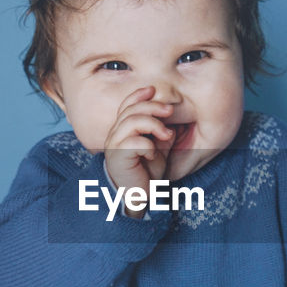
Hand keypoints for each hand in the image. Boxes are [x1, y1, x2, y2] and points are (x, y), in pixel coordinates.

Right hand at [104, 86, 173, 211]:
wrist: (139, 196)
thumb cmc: (147, 172)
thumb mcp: (159, 148)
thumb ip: (162, 133)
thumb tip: (172, 118)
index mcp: (123, 130)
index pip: (126, 105)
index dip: (138, 95)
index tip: (152, 90)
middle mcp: (115, 135)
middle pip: (131, 110)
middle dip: (152, 106)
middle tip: (169, 110)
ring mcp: (114, 145)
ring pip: (131, 122)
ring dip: (153, 125)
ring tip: (166, 135)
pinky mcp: (118, 157)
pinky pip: (133, 143)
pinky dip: (148, 146)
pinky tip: (152, 155)